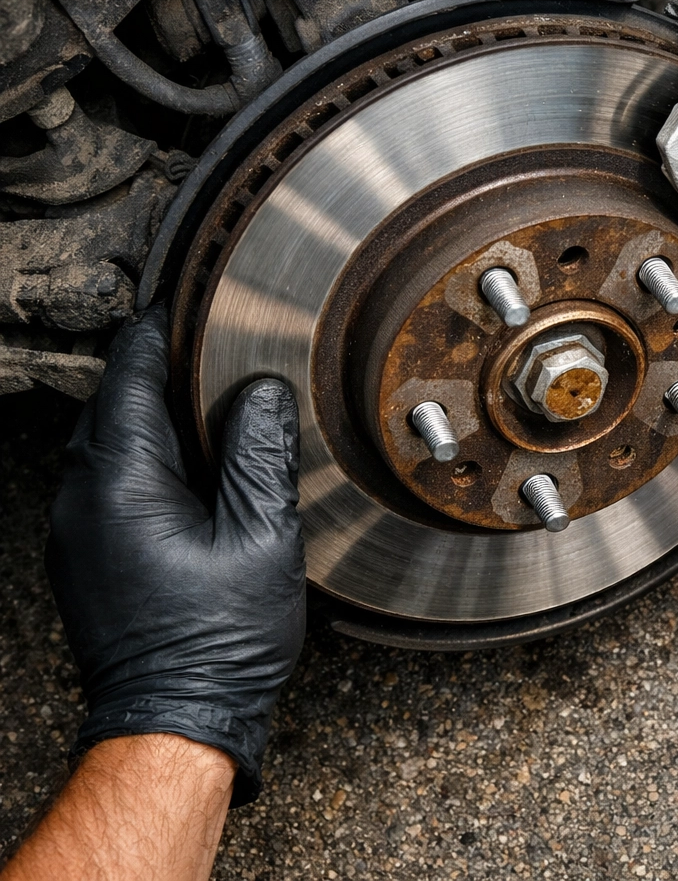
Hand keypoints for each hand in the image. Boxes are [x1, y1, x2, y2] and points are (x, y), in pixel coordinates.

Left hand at [46, 305, 304, 805]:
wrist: (175, 719)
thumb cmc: (219, 638)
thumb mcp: (261, 534)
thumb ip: (257, 451)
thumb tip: (260, 387)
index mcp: (122, 481)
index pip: (129, 377)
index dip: (157, 331)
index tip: (184, 300)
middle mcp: (82, 498)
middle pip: (112, 405)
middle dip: (153, 368)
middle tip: (206, 341)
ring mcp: (75, 531)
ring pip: (106, 444)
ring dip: (147, 414)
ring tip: (204, 396)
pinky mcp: (84, 558)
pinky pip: (105, 482)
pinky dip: (141, 457)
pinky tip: (187, 465)